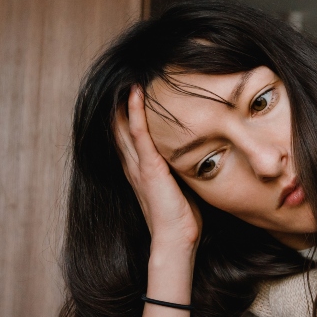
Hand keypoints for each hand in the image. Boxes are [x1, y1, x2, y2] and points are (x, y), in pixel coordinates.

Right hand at [114, 85, 201, 252]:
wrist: (175, 241)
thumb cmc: (180, 219)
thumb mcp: (180, 187)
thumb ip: (179, 170)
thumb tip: (196, 155)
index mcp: (140, 170)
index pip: (129, 135)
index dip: (126, 113)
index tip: (131, 90)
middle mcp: (133, 165)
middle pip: (120, 127)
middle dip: (120, 102)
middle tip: (123, 75)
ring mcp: (139, 166)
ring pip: (125, 125)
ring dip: (125, 100)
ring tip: (128, 75)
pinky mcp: (148, 168)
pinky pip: (139, 134)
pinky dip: (135, 112)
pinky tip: (135, 93)